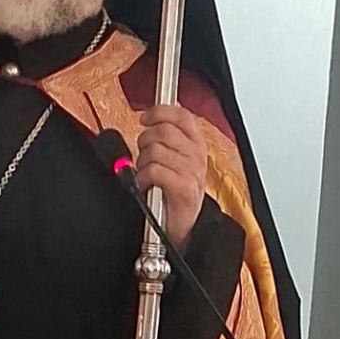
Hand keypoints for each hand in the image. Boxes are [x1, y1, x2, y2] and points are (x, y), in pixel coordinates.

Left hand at [135, 104, 206, 249]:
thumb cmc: (175, 194)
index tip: (145, 118)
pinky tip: (146, 184)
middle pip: (164, 130)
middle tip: (143, 155)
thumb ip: (171, 136)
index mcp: (196, 145)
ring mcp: (191, 172)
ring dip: (143, 162)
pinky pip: (154, 170)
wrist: (181, 227)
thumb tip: (160, 113)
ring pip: (156, 150)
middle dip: (145, 140)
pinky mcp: (183, 188)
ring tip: (146, 173)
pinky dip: (143, 177)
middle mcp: (197, 156)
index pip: (181, 116)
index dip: (159, 112)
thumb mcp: (177, 160)